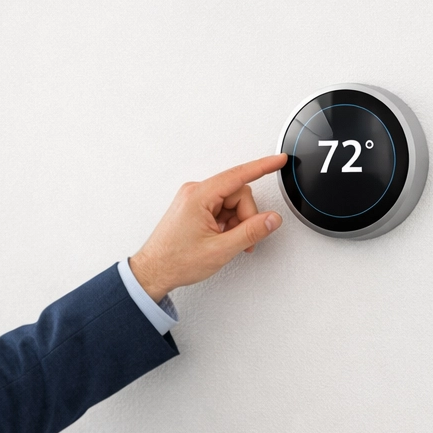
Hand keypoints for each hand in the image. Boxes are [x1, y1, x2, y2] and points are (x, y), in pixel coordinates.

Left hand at [128, 154, 287, 301]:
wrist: (154, 271)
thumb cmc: (175, 261)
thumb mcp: (220, 250)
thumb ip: (251, 232)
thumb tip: (272, 219)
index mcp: (199, 196)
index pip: (238, 175)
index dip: (262, 167)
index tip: (279, 160)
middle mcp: (195, 193)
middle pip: (238, 194)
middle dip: (246, 216)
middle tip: (242, 239)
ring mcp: (194, 200)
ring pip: (232, 203)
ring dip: (237, 223)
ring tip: (228, 243)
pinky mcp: (195, 208)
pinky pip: (222, 209)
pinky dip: (228, 224)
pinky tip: (222, 239)